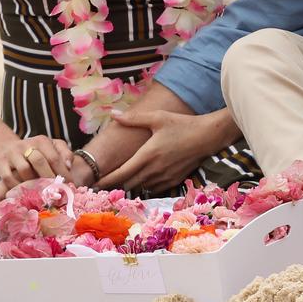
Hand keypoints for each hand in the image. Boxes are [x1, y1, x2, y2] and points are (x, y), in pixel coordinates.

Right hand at [0, 135, 73, 188]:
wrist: (5, 148)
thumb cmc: (34, 151)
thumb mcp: (50, 147)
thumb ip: (63, 153)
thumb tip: (69, 165)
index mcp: (41, 141)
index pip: (54, 157)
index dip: (62, 172)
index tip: (69, 185)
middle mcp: (26, 145)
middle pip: (39, 162)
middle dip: (49, 178)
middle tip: (56, 191)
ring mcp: (12, 154)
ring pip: (24, 170)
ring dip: (33, 183)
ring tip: (41, 193)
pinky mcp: (0, 163)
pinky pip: (9, 178)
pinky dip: (17, 186)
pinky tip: (24, 192)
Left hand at [95, 109, 216, 190]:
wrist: (208, 136)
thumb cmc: (181, 124)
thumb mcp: (157, 117)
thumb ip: (133, 118)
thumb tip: (113, 114)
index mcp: (147, 156)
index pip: (120, 174)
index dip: (106, 180)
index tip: (94, 183)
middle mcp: (154, 170)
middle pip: (128, 184)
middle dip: (116, 183)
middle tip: (105, 181)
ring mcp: (164, 178)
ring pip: (141, 187)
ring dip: (131, 184)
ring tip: (123, 178)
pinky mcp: (173, 181)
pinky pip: (153, 187)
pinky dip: (146, 184)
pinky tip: (144, 176)